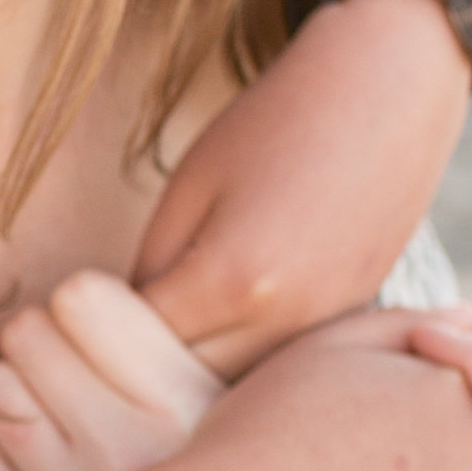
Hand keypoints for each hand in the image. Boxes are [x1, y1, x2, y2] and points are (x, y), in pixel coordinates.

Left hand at [0, 271, 220, 470]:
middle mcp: (127, 448)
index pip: (79, 296)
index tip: (107, 339)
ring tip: (58, 424)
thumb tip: (82, 286)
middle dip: (41, 346)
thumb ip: (180, 336)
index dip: (85, 307)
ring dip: (11, 396)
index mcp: (187, 400)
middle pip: (22, 331)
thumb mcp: (243, 396)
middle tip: (75, 381)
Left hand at [136, 0, 471, 377]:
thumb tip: (128, 326)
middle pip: (188, 384)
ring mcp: (327, 325)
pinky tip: (236, 314)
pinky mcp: (353, 317)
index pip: (139, 346)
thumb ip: (154, 266)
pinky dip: (252, 351)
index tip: (84, 317)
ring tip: (178, 323)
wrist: (388, 86)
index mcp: (232, 281)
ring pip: (240, 384)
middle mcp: (286, 320)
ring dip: (203, 366)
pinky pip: (284, 361)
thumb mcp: (192, 185)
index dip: (103, 334)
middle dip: (149, 365)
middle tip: (122, 330)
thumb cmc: (275, 122)